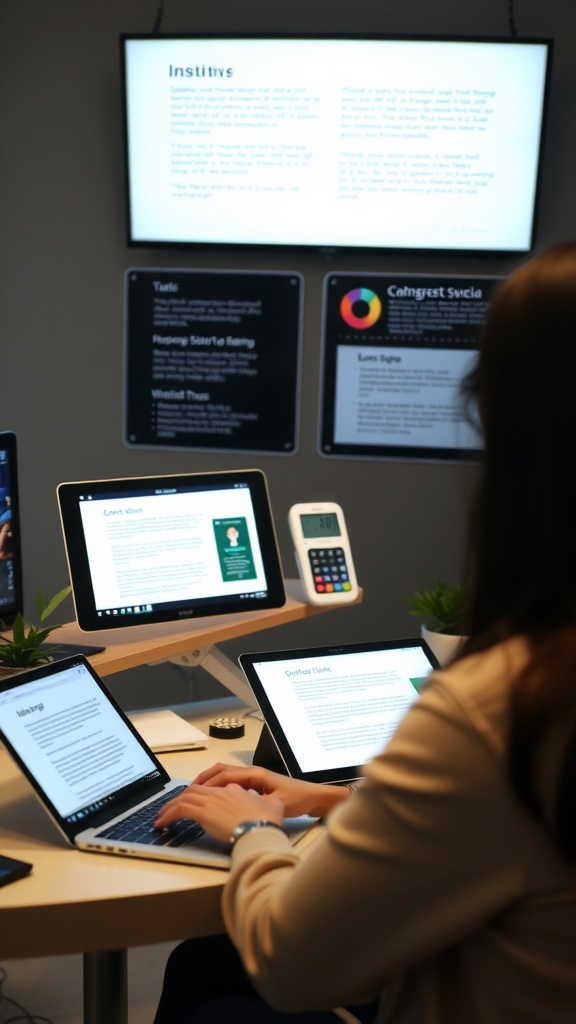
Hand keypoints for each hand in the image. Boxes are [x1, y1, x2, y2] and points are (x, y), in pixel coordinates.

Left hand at [154, 782, 283, 843]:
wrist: (262, 829)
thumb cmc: (267, 822)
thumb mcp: (271, 807)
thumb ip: (266, 804)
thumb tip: (268, 804)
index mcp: (234, 789)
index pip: (211, 789)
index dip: (199, 795)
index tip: (193, 803)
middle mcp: (220, 792)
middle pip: (192, 791)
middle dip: (178, 799)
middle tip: (169, 809)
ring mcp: (211, 801)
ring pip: (183, 799)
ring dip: (169, 808)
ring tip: (161, 818)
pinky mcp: (204, 813)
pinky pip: (180, 810)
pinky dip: (168, 815)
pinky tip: (163, 824)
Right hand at [192, 762, 348, 818]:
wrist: (314, 797)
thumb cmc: (298, 799)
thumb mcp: (276, 805)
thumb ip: (257, 806)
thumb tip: (238, 808)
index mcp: (255, 775)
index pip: (225, 775)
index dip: (207, 784)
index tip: (194, 792)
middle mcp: (252, 773)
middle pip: (220, 771)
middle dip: (202, 780)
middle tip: (187, 792)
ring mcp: (253, 777)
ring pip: (224, 775)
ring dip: (209, 782)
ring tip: (194, 792)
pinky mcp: (255, 784)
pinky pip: (231, 781)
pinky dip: (218, 786)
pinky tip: (214, 796)